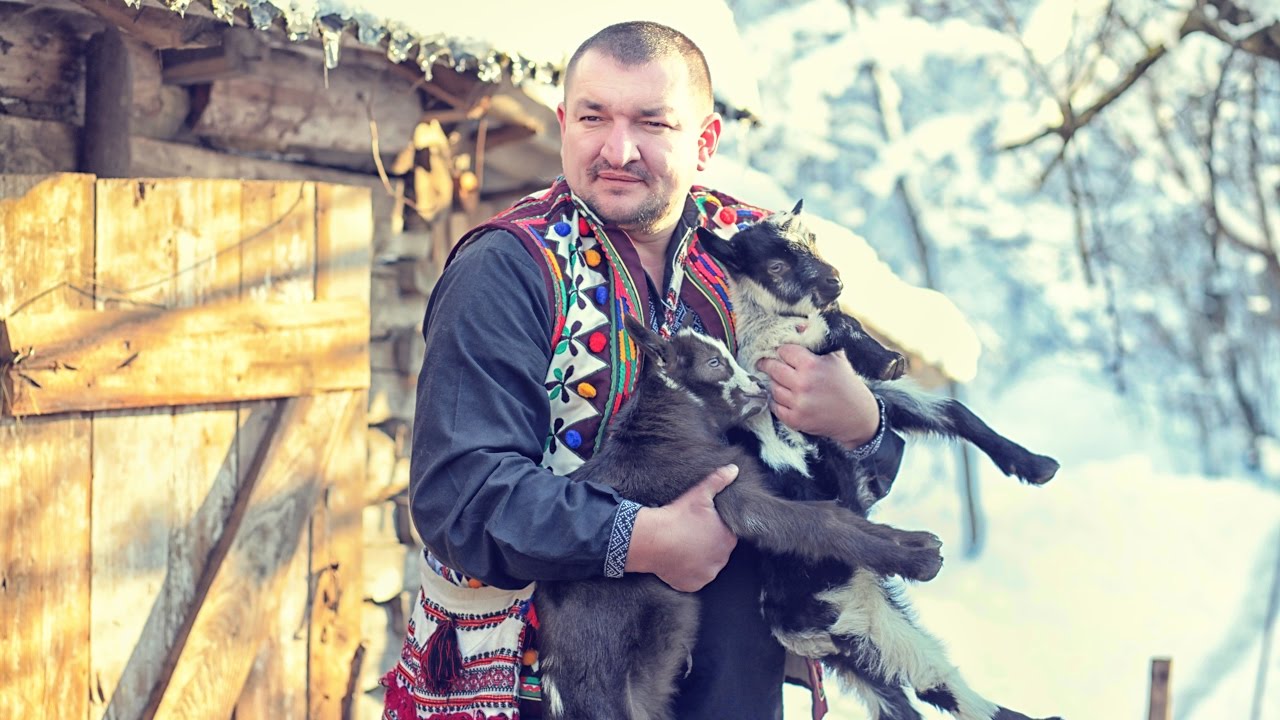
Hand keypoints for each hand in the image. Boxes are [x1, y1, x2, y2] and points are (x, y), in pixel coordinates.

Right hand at [624, 464, 738, 591]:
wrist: (652, 539)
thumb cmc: (677, 516)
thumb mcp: (699, 494)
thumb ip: (719, 480)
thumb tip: (733, 469)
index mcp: (728, 538)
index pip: (728, 534)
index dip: (716, 528)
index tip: (703, 524)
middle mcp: (721, 559)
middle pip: (719, 550)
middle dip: (709, 543)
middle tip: (692, 533)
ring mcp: (707, 574)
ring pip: (708, 565)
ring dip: (700, 558)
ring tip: (685, 546)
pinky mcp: (692, 584)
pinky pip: (694, 578)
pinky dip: (688, 571)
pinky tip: (679, 559)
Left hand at [757, 345, 878, 447]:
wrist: (858, 416)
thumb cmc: (846, 383)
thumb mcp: (836, 356)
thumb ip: (817, 340)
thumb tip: (798, 326)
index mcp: (811, 365)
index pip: (784, 351)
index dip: (783, 351)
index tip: (782, 353)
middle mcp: (802, 384)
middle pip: (773, 369)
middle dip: (769, 365)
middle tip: (765, 363)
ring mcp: (798, 403)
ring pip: (773, 388)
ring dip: (776, 383)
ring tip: (781, 381)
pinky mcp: (796, 420)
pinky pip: (775, 407)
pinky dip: (777, 401)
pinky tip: (785, 397)